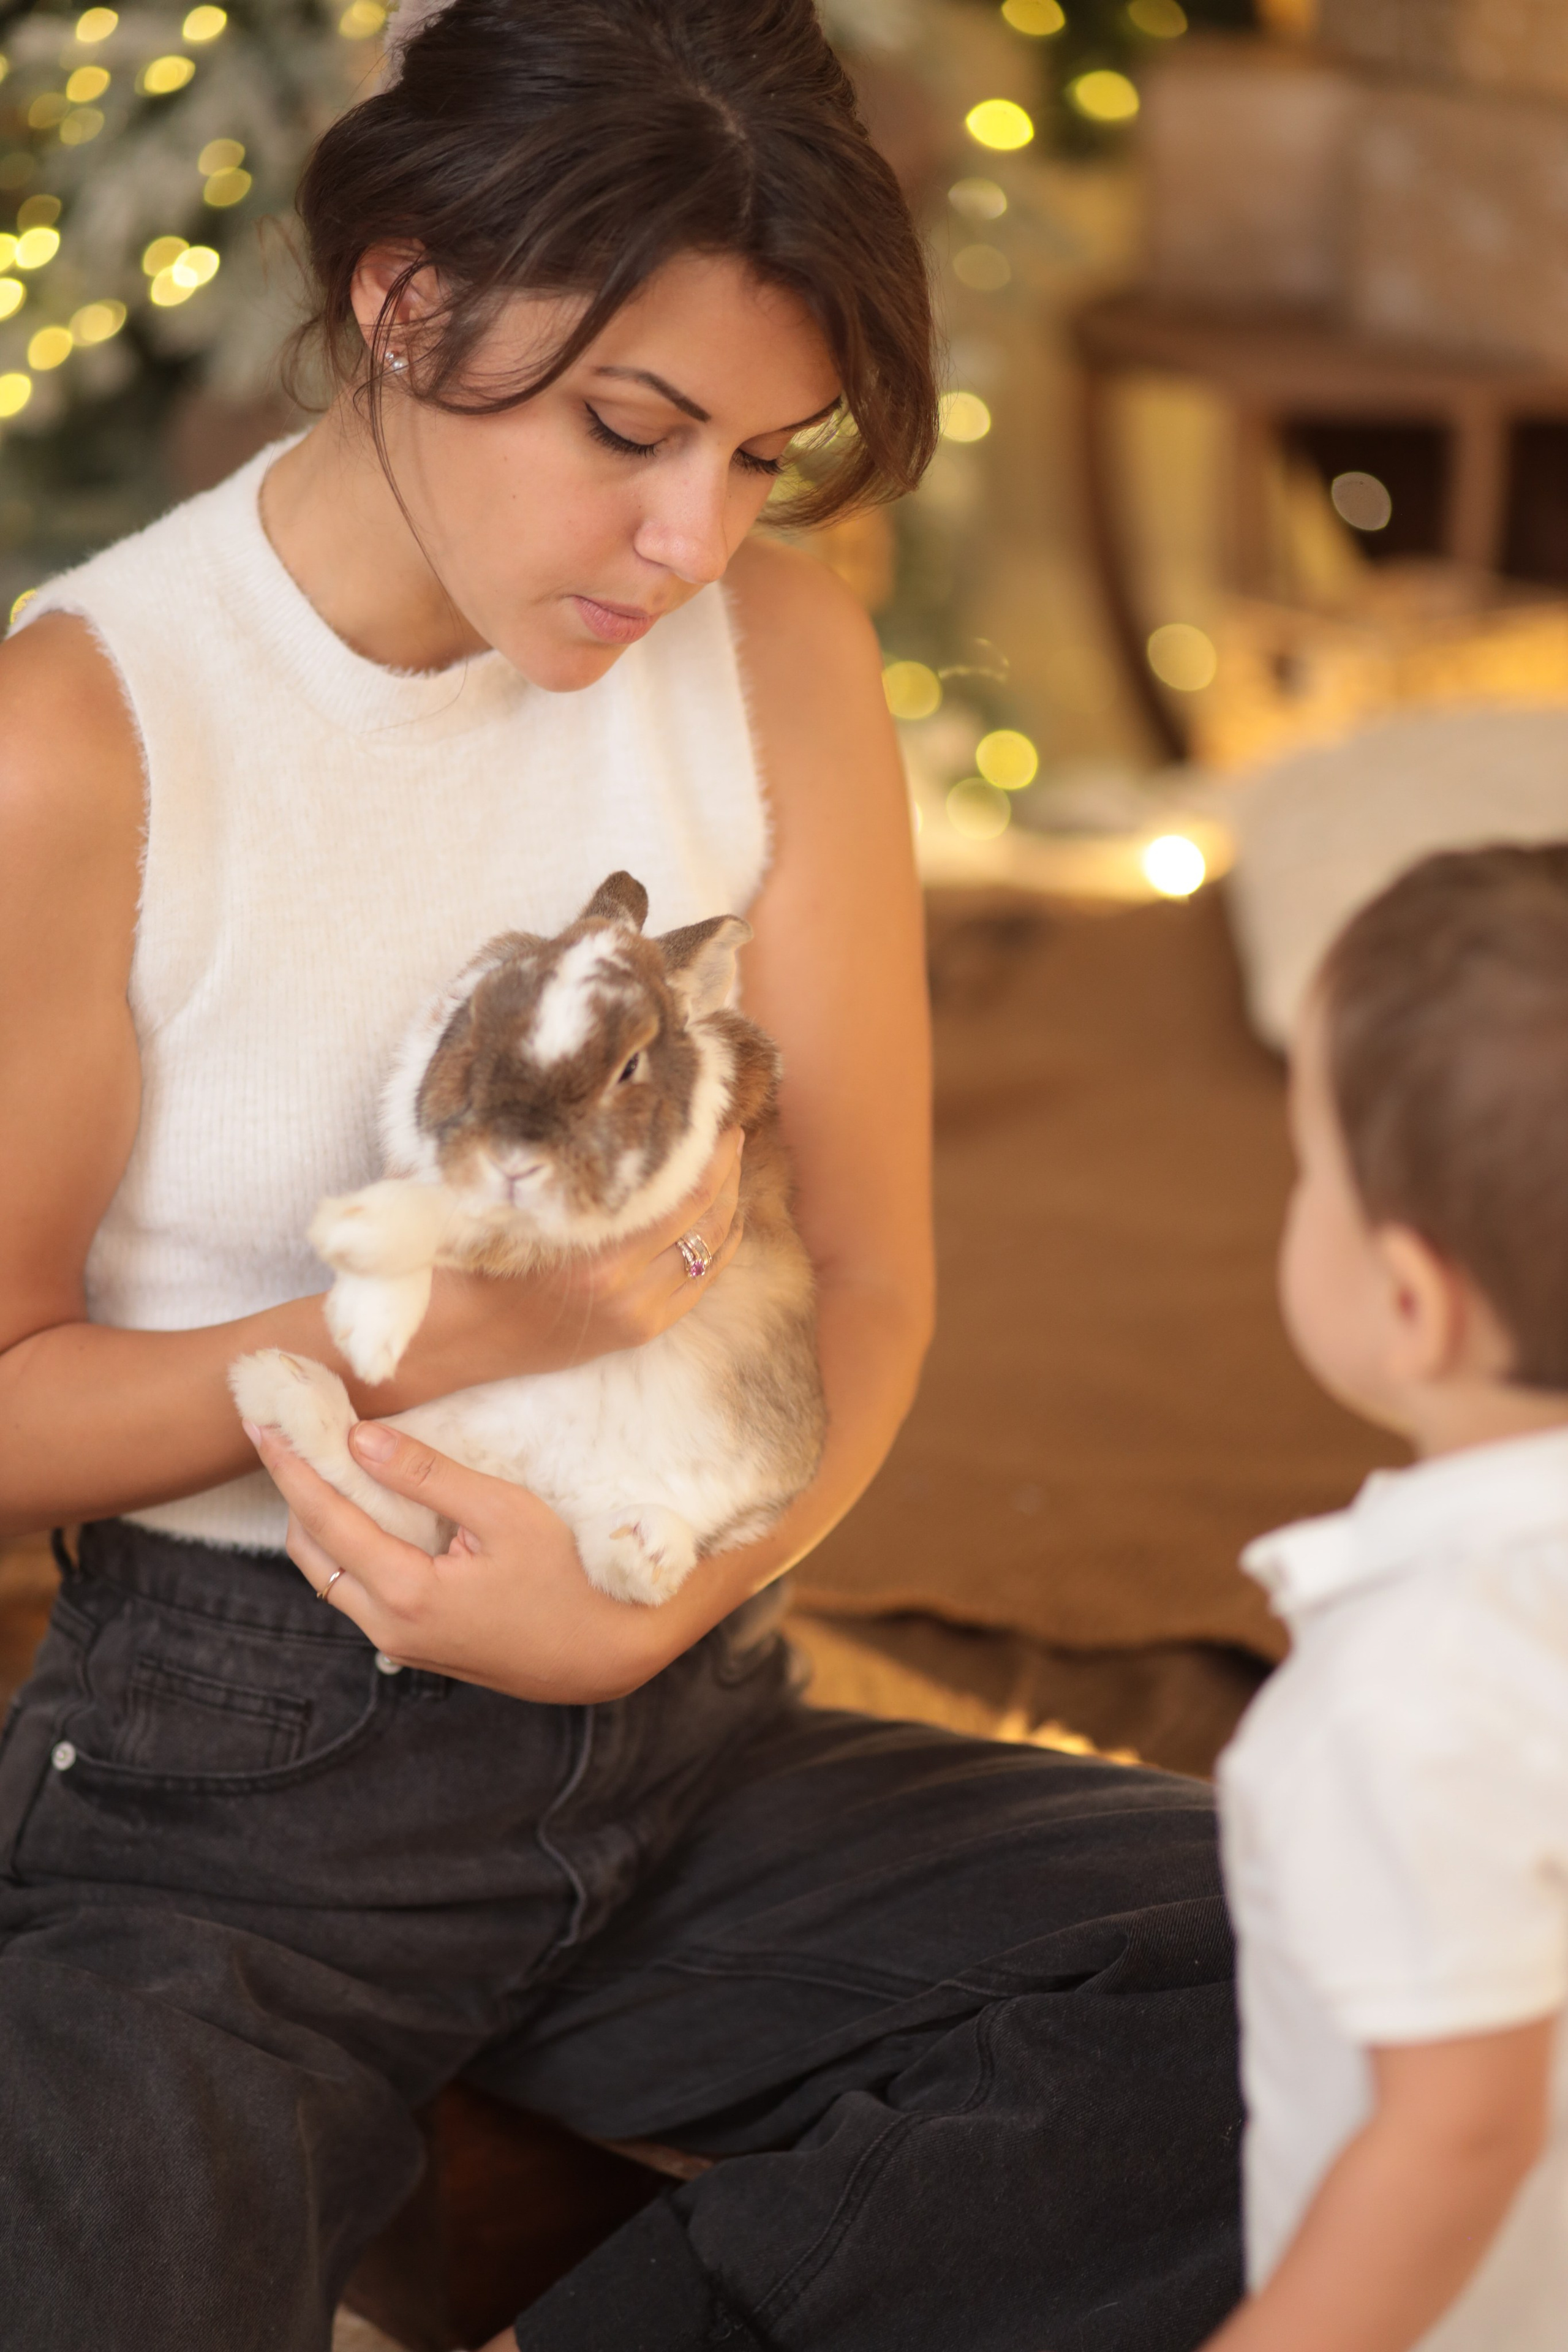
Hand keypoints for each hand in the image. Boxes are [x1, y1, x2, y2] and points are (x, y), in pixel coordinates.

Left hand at [247, 1417, 691, 1702]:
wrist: (600, 1654)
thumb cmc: (566, 1578)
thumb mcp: (505, 1513)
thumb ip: (429, 1475)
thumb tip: (363, 1441)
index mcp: (406, 1593)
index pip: (325, 1520)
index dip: (291, 1469)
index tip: (262, 1426)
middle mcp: (388, 1626)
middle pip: (311, 1553)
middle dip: (294, 1493)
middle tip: (289, 1440)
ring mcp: (399, 1642)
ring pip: (330, 1577)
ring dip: (320, 1522)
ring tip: (323, 1467)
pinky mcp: (415, 1644)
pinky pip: (359, 1590)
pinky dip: (349, 1547)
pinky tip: (367, 1511)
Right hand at [388, 1126, 745, 1400]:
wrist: (449, 1336)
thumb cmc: (466, 1256)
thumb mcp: (503, 1199)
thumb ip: (545, 1162)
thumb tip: (572, 1103)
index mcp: (591, 1254)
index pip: (680, 1194)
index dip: (709, 1156)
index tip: (717, 1120)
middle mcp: (623, 1288)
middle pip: (704, 1220)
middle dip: (726, 1174)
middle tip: (732, 1135)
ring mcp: (635, 1315)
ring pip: (710, 1254)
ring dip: (729, 1210)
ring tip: (732, 1171)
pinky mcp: (638, 1333)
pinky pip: (699, 1287)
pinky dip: (719, 1252)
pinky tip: (725, 1224)